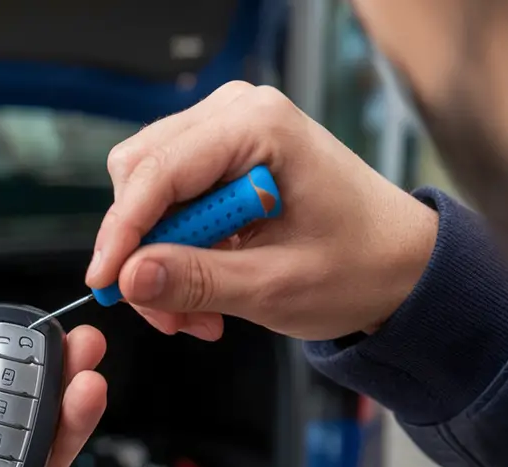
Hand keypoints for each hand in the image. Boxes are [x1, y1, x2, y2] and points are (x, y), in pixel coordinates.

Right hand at [85, 81, 439, 341]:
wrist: (402, 266)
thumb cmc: (360, 265)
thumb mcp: (274, 286)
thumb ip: (196, 280)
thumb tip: (130, 278)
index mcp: (258, 126)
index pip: (157, 172)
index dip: (122, 232)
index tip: (106, 282)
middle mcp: (237, 114)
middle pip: (140, 175)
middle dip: (142, 250)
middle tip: (166, 312)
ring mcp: (227, 132)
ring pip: (145, 191)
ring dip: (157, 258)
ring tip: (194, 311)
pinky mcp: (221, 159)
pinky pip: (167, 201)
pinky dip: (173, 251)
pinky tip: (203, 288)